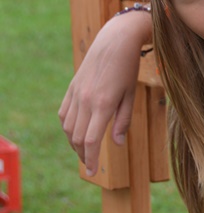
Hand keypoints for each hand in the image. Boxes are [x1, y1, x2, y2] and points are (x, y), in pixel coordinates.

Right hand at [58, 11, 151, 175]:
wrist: (115, 41)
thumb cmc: (128, 68)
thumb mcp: (130, 95)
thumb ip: (123, 120)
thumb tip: (116, 143)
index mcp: (102, 104)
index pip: (91, 140)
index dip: (91, 158)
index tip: (92, 171)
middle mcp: (85, 100)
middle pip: (77, 137)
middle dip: (83, 154)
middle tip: (90, 164)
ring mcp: (76, 93)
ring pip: (68, 127)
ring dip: (74, 142)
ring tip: (84, 151)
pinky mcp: (71, 88)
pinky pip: (64, 113)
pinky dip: (68, 127)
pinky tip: (75, 132)